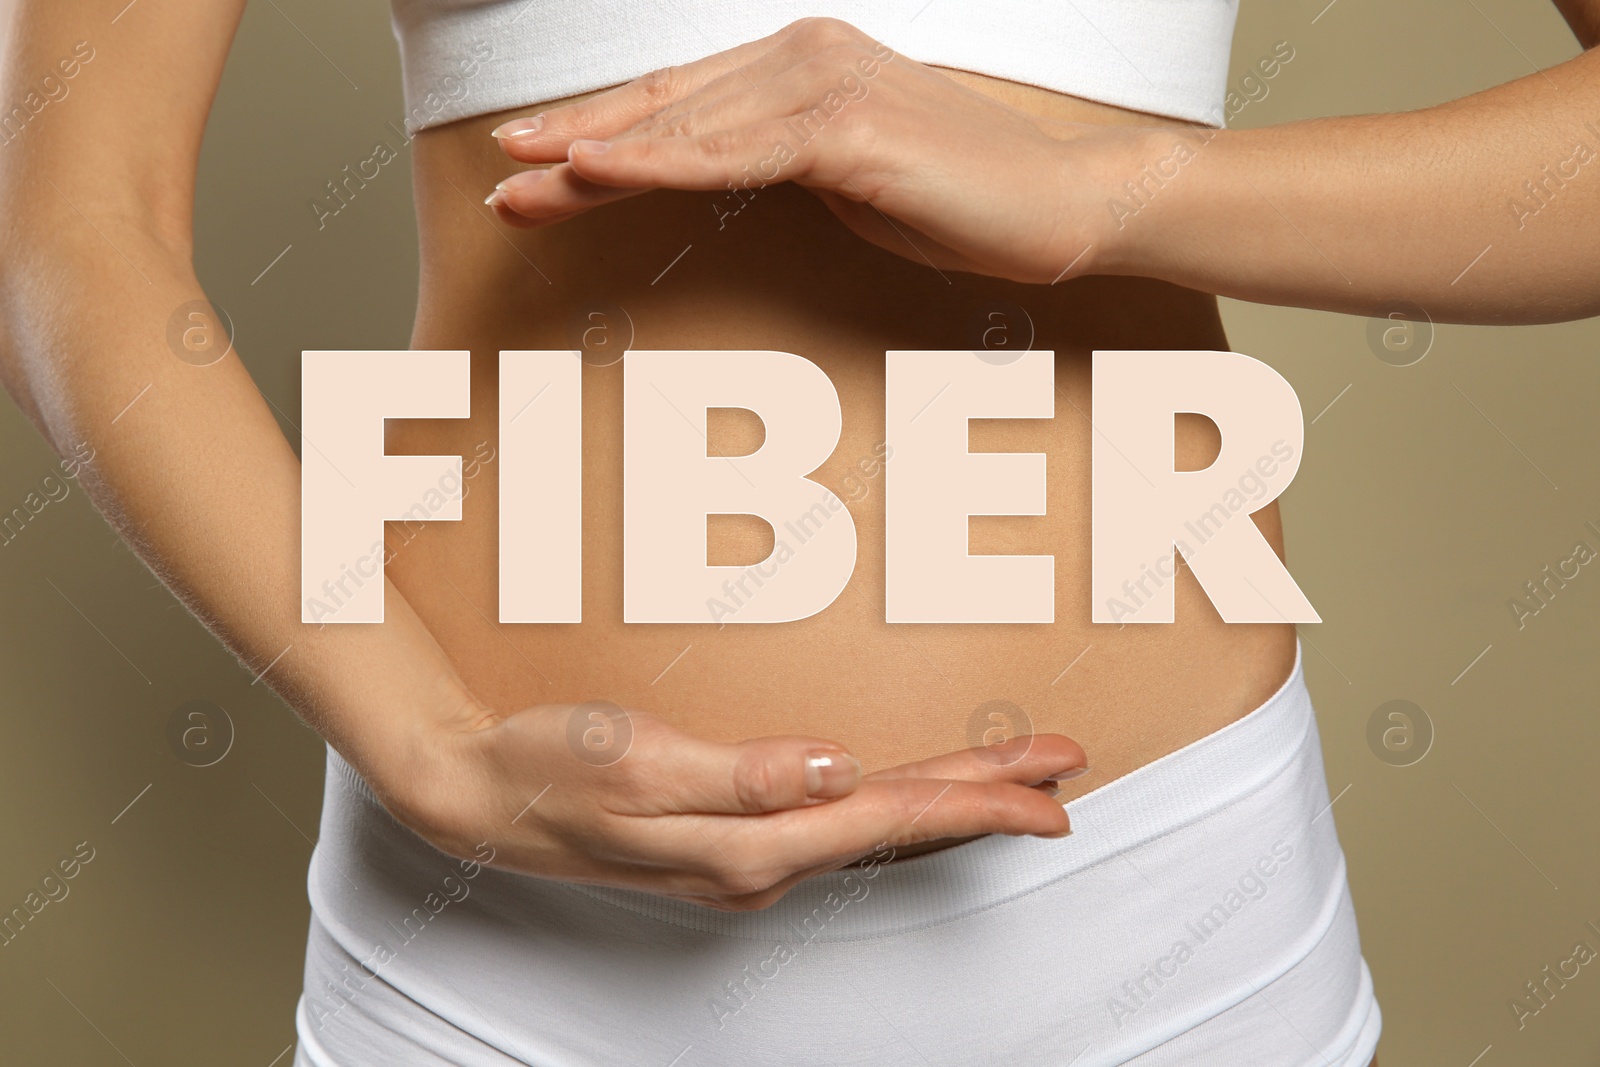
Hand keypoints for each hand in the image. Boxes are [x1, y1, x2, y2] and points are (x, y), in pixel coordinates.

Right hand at [386, 699, 1085, 911]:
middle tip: (1064, 772)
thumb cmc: (550, 769)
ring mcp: (746, 854)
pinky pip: (840, 823)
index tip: (1054, 788)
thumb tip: (836, 767)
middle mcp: (761, 860)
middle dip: (989, 799)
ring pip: (877, 825)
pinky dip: (895, 803)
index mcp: (750, 843)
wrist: (483, 796)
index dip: (980, 801)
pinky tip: (906, 792)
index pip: (892, 817)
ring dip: (950, 801)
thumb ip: (739, 773)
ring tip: (1011, 779)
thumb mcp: (635, 765)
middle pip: (901, 825)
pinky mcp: (732, 836)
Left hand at [484, 17, 1134, 283]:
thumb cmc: (961, 196)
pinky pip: (732, 156)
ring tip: (522, 184)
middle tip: (502, 180)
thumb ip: (777, 160)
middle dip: (575, 146)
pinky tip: (595, 171)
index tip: (537, 166)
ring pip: (685, 128)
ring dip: (594, 159)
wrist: (1063, 201)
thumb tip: (718, 171)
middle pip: (666, 107)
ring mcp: (825, 83)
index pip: (680, 101)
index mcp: (799, 63)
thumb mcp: (846, 176)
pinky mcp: (847, 127)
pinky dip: (657, 164)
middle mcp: (803, 55)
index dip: (601, 130)